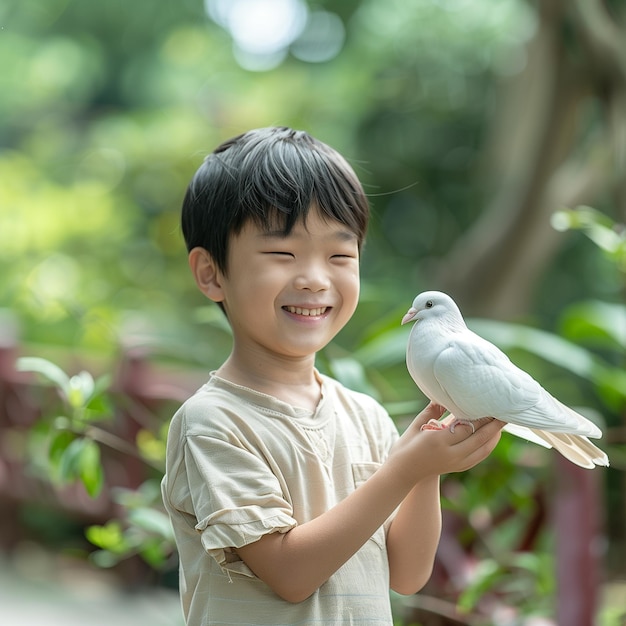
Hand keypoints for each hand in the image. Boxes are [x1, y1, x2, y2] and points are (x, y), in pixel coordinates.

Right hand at [388, 403, 503, 485]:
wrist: (404, 471)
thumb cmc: (407, 444)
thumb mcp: (417, 424)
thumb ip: (432, 410)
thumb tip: (443, 394)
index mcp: (438, 441)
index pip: (465, 427)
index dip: (479, 416)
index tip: (487, 403)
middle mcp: (450, 454)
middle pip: (479, 438)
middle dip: (494, 424)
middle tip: (504, 410)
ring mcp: (456, 463)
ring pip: (483, 449)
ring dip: (495, 435)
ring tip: (502, 421)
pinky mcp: (459, 468)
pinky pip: (480, 456)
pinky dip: (489, 445)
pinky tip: (493, 435)